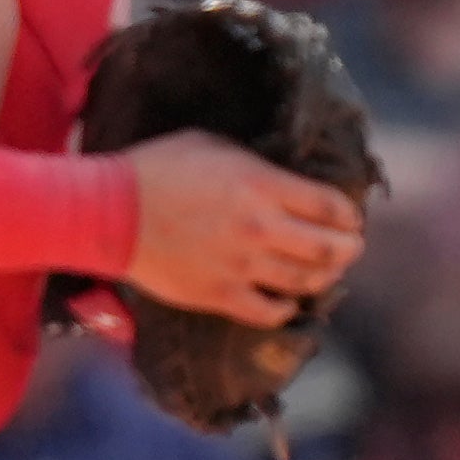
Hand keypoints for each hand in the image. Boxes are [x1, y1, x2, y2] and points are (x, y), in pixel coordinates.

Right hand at [120, 130, 364, 326]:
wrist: (108, 211)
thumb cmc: (158, 169)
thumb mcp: (213, 145)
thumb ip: (256, 165)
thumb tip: (288, 178)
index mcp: (262, 185)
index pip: (331, 206)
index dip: (349, 214)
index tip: (351, 218)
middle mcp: (260, 227)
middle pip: (329, 248)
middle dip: (349, 249)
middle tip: (351, 248)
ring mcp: (241, 266)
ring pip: (305, 282)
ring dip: (324, 278)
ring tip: (326, 272)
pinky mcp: (220, 295)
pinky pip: (270, 313)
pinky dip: (286, 309)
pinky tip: (286, 300)